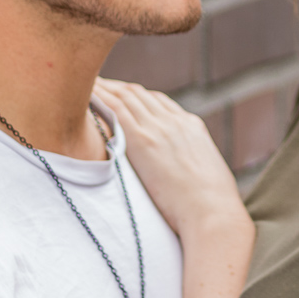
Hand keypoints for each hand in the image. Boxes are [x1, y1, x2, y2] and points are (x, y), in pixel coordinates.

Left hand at [94, 78, 249, 240]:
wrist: (213, 214)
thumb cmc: (212, 208)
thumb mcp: (206, 176)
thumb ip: (191, 167)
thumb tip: (186, 179)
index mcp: (192, 127)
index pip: (159, 102)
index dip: (137, 97)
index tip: (121, 96)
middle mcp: (175, 121)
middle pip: (140, 94)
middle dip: (117, 87)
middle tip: (97, 84)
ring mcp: (159, 128)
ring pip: (126, 96)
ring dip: (105, 87)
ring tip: (85, 83)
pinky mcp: (143, 140)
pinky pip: (116, 109)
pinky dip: (101, 97)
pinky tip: (86, 93)